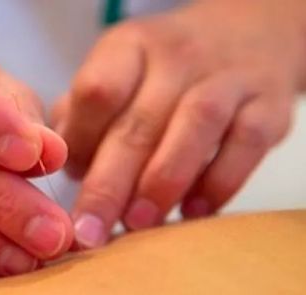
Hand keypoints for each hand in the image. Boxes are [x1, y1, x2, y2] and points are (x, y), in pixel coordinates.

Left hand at [54, 0, 304, 248]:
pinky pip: (246, 143)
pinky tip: (194, 212)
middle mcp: (177, 57)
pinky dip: (220, 183)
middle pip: (138, 122)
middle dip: (109, 185)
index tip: (67, 182)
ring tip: (138, 224)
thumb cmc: (161, 72)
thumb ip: (81, 117)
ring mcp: (227, 77)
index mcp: (128, 48)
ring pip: (194, 127)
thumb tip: (56, 168)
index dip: (79, 141)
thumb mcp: (117, 74)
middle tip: (90, 232)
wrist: (247, 34)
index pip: (96, 91)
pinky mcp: (268, 104)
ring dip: (162, 183)